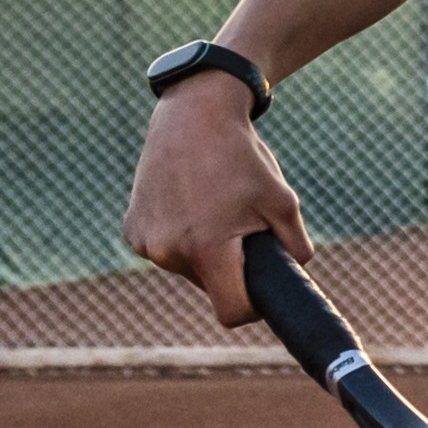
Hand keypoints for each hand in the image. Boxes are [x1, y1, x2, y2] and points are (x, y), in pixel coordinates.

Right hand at [123, 76, 308, 326]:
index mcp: (207, 249)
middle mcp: (168, 251)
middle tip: (239, 226)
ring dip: (204, 250)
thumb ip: (296, 249)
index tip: (260, 291)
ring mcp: (145, 241)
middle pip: (210, 286)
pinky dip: (180, 236)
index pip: (230, 311)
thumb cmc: (243, 159)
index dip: (252, 307)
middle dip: (229, 268)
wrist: (194, 117)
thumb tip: (294, 276)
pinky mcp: (132, 229)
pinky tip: (187, 203)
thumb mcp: (284, 202)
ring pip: (187, 267)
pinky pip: (165, 249)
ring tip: (213, 208)